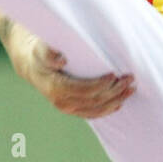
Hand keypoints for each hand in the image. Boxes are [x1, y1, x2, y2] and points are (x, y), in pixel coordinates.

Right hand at [10, 30, 134, 117]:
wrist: (31, 63)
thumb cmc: (39, 52)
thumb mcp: (41, 48)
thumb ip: (48, 53)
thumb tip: (60, 59)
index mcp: (55, 88)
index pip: (83, 90)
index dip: (100, 85)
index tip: (114, 75)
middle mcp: (62, 102)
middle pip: (94, 101)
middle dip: (115, 91)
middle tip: (130, 79)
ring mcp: (68, 108)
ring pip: (96, 110)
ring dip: (116, 100)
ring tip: (131, 89)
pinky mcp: (73, 109)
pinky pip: (93, 114)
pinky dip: (108, 109)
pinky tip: (120, 103)